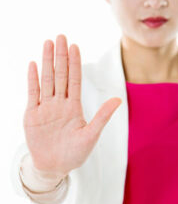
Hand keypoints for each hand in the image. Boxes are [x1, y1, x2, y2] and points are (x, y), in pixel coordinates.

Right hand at [24, 34, 121, 176]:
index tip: (75, 46)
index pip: (75, 81)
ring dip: (46, 62)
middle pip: (60, 75)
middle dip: (60, 56)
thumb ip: (102, 116)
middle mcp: (60, 104)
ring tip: (48, 44)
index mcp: (74, 108)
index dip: (75, 64)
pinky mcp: (32, 115)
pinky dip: (32, 80)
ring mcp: (45, 108)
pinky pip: (32, 94)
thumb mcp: (91, 135)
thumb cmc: (75, 154)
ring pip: (47, 80)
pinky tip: (33, 65)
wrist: (54, 166)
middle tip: (61, 36)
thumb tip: (118, 99)